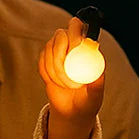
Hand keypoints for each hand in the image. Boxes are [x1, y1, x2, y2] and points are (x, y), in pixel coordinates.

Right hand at [38, 17, 104, 138]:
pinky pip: (42, 61)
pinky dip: (48, 74)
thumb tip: (97, 74)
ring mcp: (57, 50)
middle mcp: (72, 43)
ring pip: (49, 50)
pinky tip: (57, 84)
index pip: (79, 27)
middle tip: (66, 70)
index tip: (76, 47)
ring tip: (67, 85)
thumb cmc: (88, 101)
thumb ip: (96, 84)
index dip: (75, 32)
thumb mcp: (95, 96)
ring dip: (56, 70)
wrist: (72, 111)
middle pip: (61, 35)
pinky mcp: (45, 60)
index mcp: (88, 47)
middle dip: (61, 53)